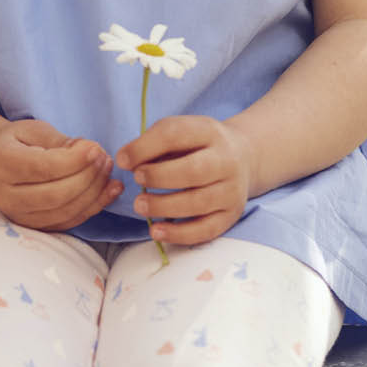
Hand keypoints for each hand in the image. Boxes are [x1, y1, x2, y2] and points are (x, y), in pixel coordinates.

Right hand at [0, 119, 123, 231]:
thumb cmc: (19, 142)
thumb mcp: (36, 130)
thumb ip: (62, 143)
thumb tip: (92, 153)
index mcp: (3, 163)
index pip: (43, 168)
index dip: (75, 161)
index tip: (96, 149)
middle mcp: (6, 196)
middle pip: (56, 195)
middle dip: (88, 178)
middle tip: (105, 160)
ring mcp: (18, 216)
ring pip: (64, 212)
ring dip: (94, 193)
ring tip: (107, 172)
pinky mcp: (33, 227)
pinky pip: (68, 222)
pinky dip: (92, 207)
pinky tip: (108, 191)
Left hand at [116, 115, 254, 245]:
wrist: (243, 160)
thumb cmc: (199, 148)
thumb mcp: (180, 135)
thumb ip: (153, 144)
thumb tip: (125, 160)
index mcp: (209, 133)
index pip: (176, 134)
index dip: (145, 147)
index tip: (123, 160)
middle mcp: (226, 161)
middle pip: (193, 171)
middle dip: (159, 177)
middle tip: (137, 180)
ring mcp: (231, 190)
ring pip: (197, 203)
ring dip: (163, 207)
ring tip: (140, 205)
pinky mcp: (229, 216)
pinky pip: (204, 230)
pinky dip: (178, 234)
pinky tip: (156, 231)